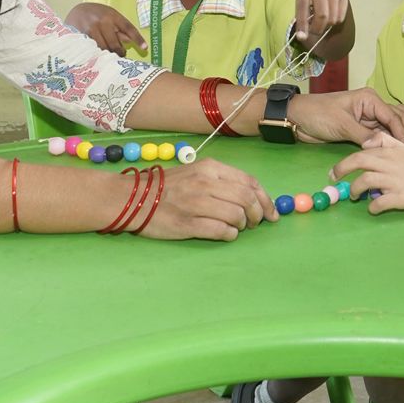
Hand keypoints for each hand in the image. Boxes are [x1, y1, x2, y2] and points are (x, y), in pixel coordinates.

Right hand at [65, 3, 146, 54]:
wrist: (77, 11)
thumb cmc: (98, 14)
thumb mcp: (111, 16)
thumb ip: (120, 28)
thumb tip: (130, 41)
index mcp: (112, 15)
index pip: (128, 28)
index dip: (138, 39)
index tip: (145, 48)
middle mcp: (102, 21)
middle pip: (115, 44)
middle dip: (120, 52)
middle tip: (121, 55)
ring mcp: (91, 29)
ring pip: (104, 49)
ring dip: (108, 55)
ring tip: (110, 55)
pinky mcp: (82, 37)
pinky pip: (93, 50)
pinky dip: (98, 54)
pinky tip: (99, 55)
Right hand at [136, 158, 275, 240]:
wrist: (132, 198)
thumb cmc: (167, 187)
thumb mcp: (196, 173)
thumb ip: (223, 181)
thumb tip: (254, 196)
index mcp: (210, 168)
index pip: (250, 182)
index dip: (266, 199)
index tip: (271, 212)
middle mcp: (206, 182)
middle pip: (247, 199)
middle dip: (258, 215)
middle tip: (255, 224)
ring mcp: (197, 203)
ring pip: (237, 215)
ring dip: (242, 225)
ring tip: (235, 228)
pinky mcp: (188, 224)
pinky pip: (221, 231)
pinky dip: (229, 234)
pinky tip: (225, 233)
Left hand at [288, 89, 403, 153]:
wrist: (298, 117)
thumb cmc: (318, 114)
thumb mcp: (341, 124)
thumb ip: (362, 134)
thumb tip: (381, 146)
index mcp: (370, 99)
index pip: (393, 117)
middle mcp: (372, 106)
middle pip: (397, 121)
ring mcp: (368, 117)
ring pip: (393, 127)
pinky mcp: (362, 128)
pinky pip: (383, 134)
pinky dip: (393, 142)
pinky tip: (403, 150)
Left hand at [294, 0, 348, 42]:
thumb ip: (302, 12)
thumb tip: (303, 35)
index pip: (303, 9)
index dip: (303, 25)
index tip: (302, 37)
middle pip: (322, 16)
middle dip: (317, 28)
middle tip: (314, 30)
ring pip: (333, 18)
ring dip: (327, 25)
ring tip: (322, 20)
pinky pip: (341, 16)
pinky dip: (335, 21)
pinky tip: (330, 15)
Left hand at [330, 133, 403, 212]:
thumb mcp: (402, 147)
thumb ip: (384, 140)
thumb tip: (365, 143)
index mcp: (388, 152)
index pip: (361, 153)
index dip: (344, 162)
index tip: (334, 172)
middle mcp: (389, 164)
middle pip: (359, 162)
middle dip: (342, 171)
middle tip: (334, 180)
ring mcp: (394, 181)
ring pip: (365, 182)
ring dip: (355, 191)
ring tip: (355, 196)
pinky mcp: (401, 197)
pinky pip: (379, 203)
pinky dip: (372, 207)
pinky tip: (372, 208)